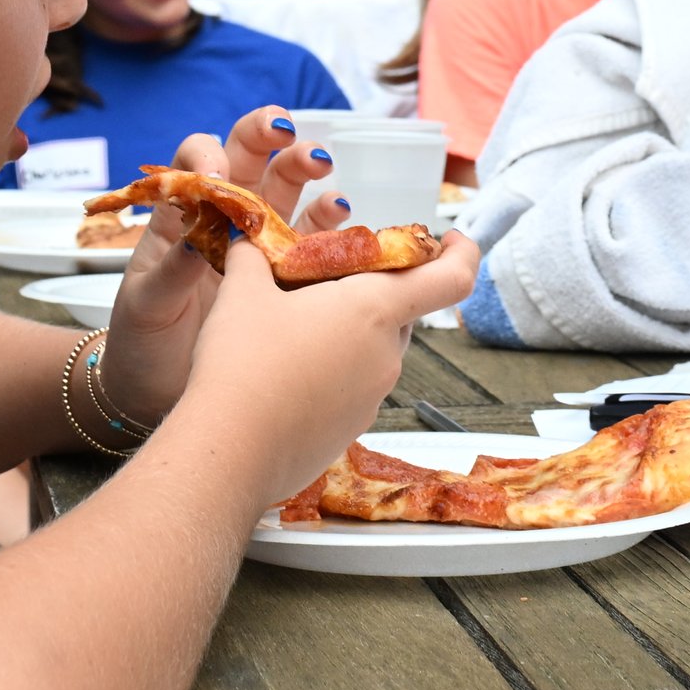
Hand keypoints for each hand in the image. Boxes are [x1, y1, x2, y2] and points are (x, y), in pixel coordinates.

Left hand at [96, 105, 345, 427]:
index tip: (217, 178)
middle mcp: (221, 221)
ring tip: (323, 167)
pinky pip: (312, 243)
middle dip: (270, 138)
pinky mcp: (283, 278)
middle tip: (288, 134)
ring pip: (286, 192)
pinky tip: (342, 220)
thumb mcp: (146, 303)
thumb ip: (172, 270)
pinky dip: (330, 228)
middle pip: (250, 161)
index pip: (196, 160)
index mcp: (180, 216)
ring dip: (305, 172)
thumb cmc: (140, 341)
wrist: (155, 391)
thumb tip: (197, 239)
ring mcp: (256, 247)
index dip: (209, 157)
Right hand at [178, 226, 480, 505]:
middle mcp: (386, 356)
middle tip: (328, 279)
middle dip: (373, 293)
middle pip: (400, 312)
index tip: (451, 238)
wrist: (227, 453)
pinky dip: (331, 373)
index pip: (451, 278)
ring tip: (292, 328)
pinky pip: (352, 389)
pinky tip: (284, 373)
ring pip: (373, 351)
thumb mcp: (243, 292)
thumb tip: (246, 236)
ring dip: (348, 334)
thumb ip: (252, 256)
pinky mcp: (351, 430)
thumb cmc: (243, 365)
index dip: (461, 252)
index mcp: (374, 310)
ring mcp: (372, 399)